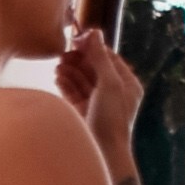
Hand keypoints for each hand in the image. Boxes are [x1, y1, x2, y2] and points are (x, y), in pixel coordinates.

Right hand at [56, 23, 144, 173]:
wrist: (104, 153)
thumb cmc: (113, 118)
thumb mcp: (110, 83)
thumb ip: (100, 57)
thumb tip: (94, 32)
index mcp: (126, 84)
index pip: (109, 57)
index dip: (93, 46)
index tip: (77, 38)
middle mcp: (113, 92)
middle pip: (93, 67)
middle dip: (79, 58)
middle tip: (64, 52)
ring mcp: (96, 102)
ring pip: (81, 79)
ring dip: (70, 70)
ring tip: (58, 65)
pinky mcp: (82, 112)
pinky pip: (73, 92)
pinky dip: (65, 83)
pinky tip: (57, 77)